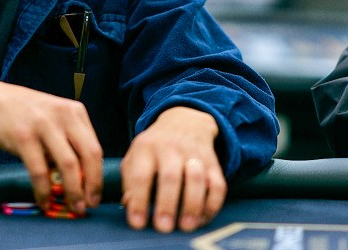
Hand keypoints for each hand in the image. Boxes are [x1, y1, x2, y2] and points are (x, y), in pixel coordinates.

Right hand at [0, 78, 103, 213]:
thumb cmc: (23, 113)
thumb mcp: (52, 118)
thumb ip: (67, 140)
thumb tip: (80, 178)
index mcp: (75, 111)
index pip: (95, 148)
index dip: (98, 176)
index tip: (95, 195)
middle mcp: (64, 115)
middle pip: (89, 155)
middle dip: (92, 186)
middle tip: (88, 206)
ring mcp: (44, 124)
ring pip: (68, 165)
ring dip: (73, 192)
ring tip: (72, 207)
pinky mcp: (23, 136)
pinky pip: (40, 171)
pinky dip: (44, 191)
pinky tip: (43, 201)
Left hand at [120, 106, 224, 232]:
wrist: (185, 120)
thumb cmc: (154, 147)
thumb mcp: (135, 156)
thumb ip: (130, 180)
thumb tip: (129, 205)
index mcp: (146, 147)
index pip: (141, 175)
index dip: (139, 200)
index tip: (138, 223)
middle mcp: (170, 148)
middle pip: (170, 176)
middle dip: (167, 204)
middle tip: (164, 227)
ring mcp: (194, 154)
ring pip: (196, 179)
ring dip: (192, 205)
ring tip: (186, 226)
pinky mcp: (213, 163)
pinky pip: (217, 185)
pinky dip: (212, 204)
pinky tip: (202, 218)